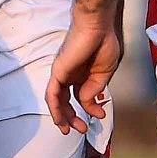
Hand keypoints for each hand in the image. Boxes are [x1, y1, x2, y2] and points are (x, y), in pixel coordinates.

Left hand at [45, 10, 123, 134]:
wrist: (97, 27)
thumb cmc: (103, 43)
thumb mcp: (104, 73)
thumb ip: (95, 90)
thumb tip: (89, 105)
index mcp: (82, 74)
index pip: (81, 96)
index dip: (90, 108)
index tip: (100, 115)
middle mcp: (70, 75)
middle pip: (66, 101)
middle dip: (72, 117)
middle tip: (81, 129)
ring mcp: (62, 74)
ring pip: (57, 100)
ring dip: (62, 117)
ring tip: (67, 130)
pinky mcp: (57, 72)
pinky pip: (52, 94)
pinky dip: (55, 108)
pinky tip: (59, 119)